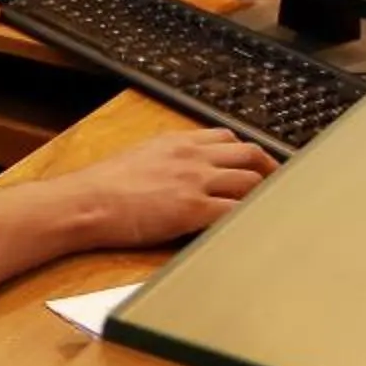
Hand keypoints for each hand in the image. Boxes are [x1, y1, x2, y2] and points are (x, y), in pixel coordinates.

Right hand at [66, 128, 278, 246]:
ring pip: (249, 180)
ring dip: (265, 194)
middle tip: (279, 184)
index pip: (226, 137)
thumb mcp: (138, 157)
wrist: (85, 201)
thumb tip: (180, 172)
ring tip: (272, 208)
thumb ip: (166, 159)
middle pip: (248, 153)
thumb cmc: (100, 186)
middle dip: (269, 169)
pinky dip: (250, 218)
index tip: (257, 163)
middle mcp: (191, 156)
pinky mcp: (193, 210)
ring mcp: (194, 182)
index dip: (248, 151)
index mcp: (176, 141)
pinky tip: (254, 227)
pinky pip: (235, 211)